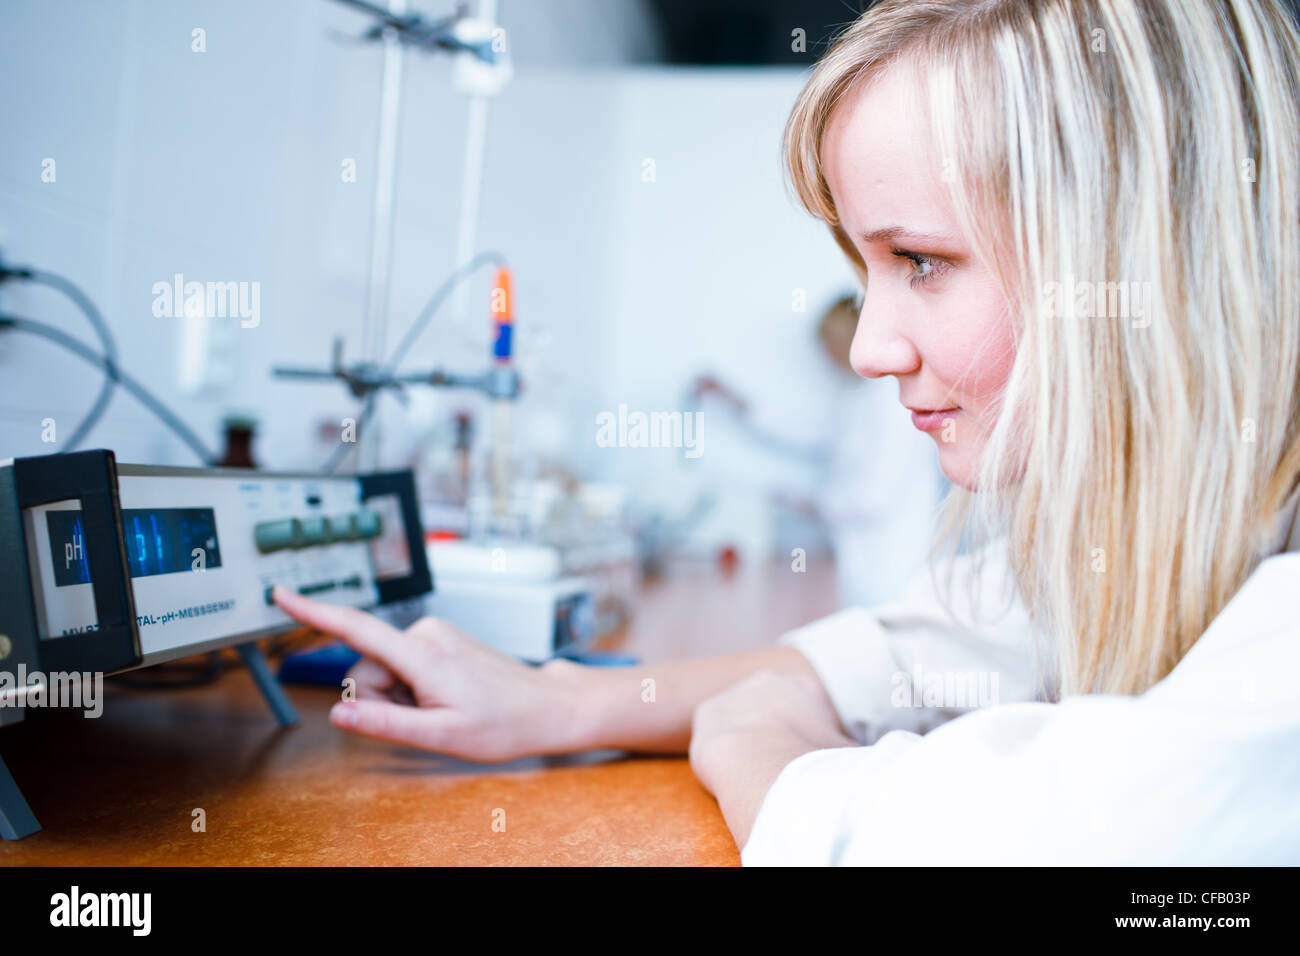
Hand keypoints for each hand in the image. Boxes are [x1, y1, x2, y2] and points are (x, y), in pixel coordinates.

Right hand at [272, 586, 590, 761]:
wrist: (543, 706)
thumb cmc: (501, 724)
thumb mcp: (440, 736)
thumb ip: (385, 722)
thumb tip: (338, 713)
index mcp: (422, 655)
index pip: (356, 629)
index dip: (314, 612)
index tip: (281, 594)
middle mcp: (425, 633)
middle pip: (367, 665)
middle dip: (380, 696)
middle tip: (424, 715)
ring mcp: (434, 633)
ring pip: (384, 667)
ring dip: (399, 693)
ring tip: (440, 707)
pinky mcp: (439, 637)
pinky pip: (403, 662)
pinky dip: (412, 684)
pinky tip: (444, 696)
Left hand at [689, 669, 854, 847]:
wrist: (763, 763)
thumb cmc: (811, 760)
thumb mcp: (849, 756)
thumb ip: (856, 754)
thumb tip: (877, 764)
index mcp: (805, 687)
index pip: (810, 709)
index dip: (810, 737)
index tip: (806, 759)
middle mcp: (770, 680)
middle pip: (775, 710)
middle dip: (777, 734)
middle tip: (779, 764)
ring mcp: (736, 692)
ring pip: (744, 719)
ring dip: (748, 740)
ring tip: (755, 769)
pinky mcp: (708, 712)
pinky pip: (717, 733)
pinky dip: (723, 751)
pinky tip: (730, 769)